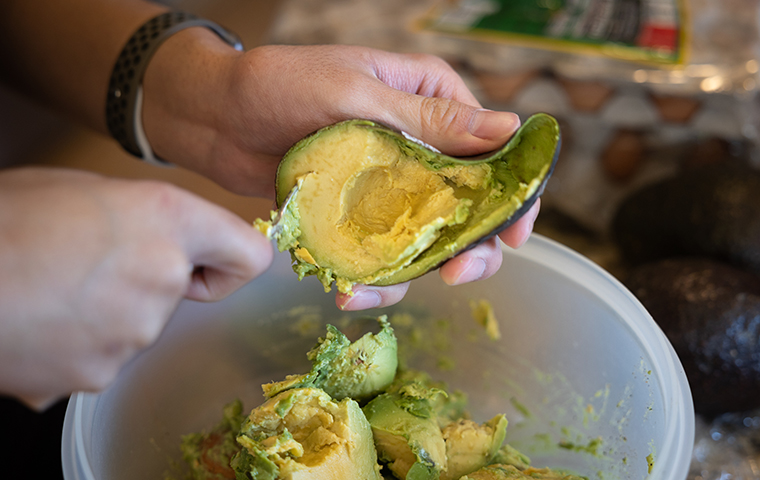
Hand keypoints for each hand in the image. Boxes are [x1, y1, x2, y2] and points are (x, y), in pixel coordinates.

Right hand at [0, 167, 271, 408]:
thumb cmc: (6, 219)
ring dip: (109, 313)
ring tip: (54, 290)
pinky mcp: (100, 373)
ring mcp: (134, 332)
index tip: (206, 264)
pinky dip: (80, 344)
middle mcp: (163, 276)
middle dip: (147, 282)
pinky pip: (105, 356)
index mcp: (168, 220)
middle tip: (88, 265)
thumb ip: (146, 217)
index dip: (227, 262)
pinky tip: (42, 320)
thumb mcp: (85, 190)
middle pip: (180, 291)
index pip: (249, 255)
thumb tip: (171, 239)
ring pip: (140, 324)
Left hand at [142, 42, 538, 309]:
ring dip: (415, 273)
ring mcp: (390, 185)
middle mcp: (421, 145)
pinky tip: (349, 292)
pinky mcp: (358, 215)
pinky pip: (381, 255)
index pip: (495, 152)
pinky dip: (372, 280)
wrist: (217, 116)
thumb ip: (430, 120)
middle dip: (469, 247)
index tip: (511, 236)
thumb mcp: (359, 92)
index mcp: (433, 102)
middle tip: (454, 274)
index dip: (512, 197)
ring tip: (374, 290)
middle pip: (470, 207)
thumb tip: (508, 130)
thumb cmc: (282, 84)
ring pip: (427, 240)